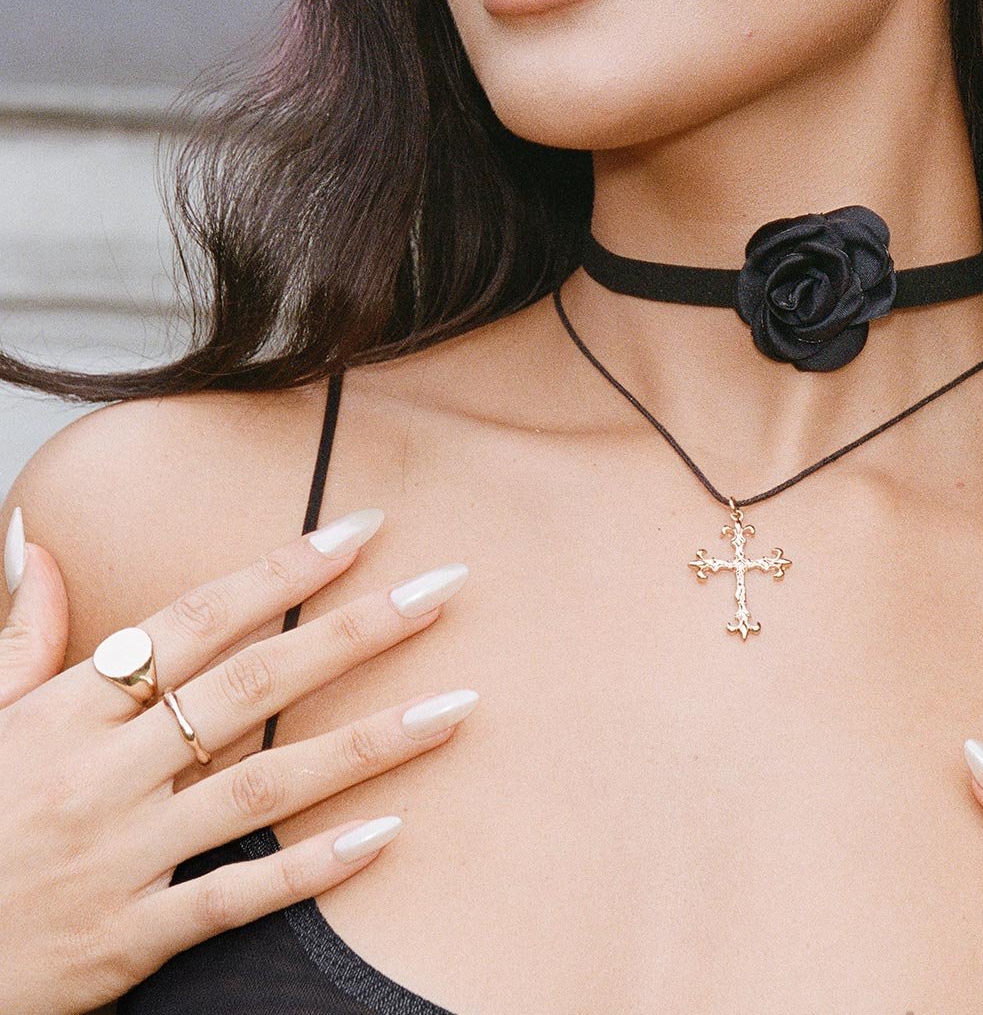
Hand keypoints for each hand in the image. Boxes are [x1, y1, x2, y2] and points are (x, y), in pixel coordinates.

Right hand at [0, 507, 476, 1014]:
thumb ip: (19, 632)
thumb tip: (28, 534)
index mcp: (68, 712)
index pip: (194, 621)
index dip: (281, 571)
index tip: (361, 529)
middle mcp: (103, 775)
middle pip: (249, 687)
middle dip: (353, 632)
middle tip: (442, 589)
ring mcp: (123, 858)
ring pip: (264, 788)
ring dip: (368, 742)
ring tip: (455, 706)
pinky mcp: (131, 938)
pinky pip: (236, 896)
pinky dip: (312, 868)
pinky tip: (388, 832)